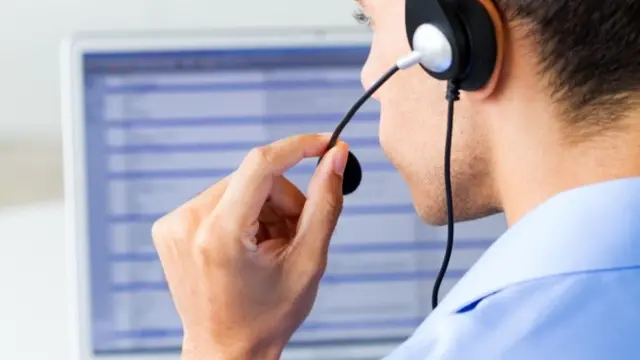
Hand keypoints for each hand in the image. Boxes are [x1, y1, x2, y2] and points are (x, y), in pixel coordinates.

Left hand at [152, 134, 348, 359]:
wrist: (225, 351)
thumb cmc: (266, 317)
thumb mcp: (307, 261)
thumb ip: (324, 203)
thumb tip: (336, 157)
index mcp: (219, 235)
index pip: (260, 164)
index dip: (298, 148)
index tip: (324, 144)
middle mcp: (188, 224)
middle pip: (254, 178)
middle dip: (284, 200)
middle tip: (295, 236)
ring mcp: (173, 224)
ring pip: (239, 187)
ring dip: (265, 209)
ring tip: (271, 248)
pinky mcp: (169, 226)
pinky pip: (219, 199)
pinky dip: (243, 214)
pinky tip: (250, 246)